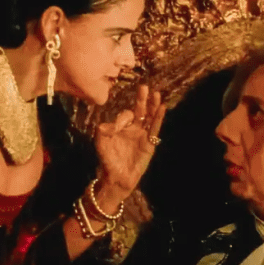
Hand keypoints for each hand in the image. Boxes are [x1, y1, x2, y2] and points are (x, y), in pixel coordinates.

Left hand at [93, 84, 166, 201]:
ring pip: (149, 117)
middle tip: (144, 87)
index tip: (117, 127)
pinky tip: (162, 107)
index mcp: (122, 127)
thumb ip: (103, 131)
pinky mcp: (150, 144)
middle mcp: (134, 129)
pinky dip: (159, 118)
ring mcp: (143, 136)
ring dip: (152, 106)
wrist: (116, 178)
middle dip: (141, 99)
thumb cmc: (108, 160)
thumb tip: (109, 124)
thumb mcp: (101, 143)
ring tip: (155, 94)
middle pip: (140, 111)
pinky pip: (155, 129)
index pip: (126, 115)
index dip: (123, 118)